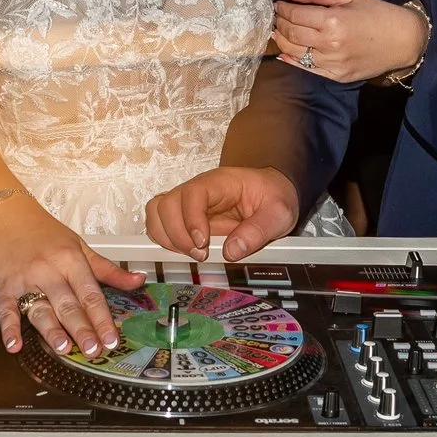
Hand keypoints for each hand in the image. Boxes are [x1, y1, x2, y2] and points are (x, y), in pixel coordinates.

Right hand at [0, 194, 142, 357]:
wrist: (4, 216)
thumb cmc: (44, 234)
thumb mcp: (79, 246)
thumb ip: (108, 270)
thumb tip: (138, 281)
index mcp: (71, 260)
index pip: (90, 294)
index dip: (102, 319)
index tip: (111, 339)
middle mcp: (48, 270)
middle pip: (68, 304)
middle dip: (81, 328)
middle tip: (92, 350)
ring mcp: (24, 279)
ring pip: (40, 308)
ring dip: (51, 329)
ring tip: (63, 347)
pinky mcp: (2, 287)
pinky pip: (6, 310)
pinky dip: (9, 328)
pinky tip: (14, 344)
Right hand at [143, 166, 299, 261]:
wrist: (273, 193)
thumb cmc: (274, 197)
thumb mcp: (279, 213)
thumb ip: (259, 231)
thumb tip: (231, 251)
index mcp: (221, 183)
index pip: (193, 193)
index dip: (191, 219)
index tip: (203, 243)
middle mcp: (198, 190)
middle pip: (166, 203)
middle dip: (176, 234)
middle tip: (200, 254)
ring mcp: (188, 202)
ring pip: (157, 212)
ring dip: (166, 238)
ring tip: (191, 254)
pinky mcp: (185, 216)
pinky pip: (161, 223)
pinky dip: (165, 240)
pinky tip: (185, 252)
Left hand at [270, 0, 427, 82]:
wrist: (404, 40)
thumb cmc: (377, 13)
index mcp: (333, 20)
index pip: (295, 14)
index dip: (283, 8)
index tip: (279, 3)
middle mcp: (330, 44)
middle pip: (291, 34)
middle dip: (280, 23)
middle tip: (277, 17)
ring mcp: (333, 63)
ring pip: (295, 53)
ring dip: (282, 41)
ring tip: (279, 31)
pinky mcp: (336, 76)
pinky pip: (306, 69)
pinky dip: (292, 60)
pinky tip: (286, 52)